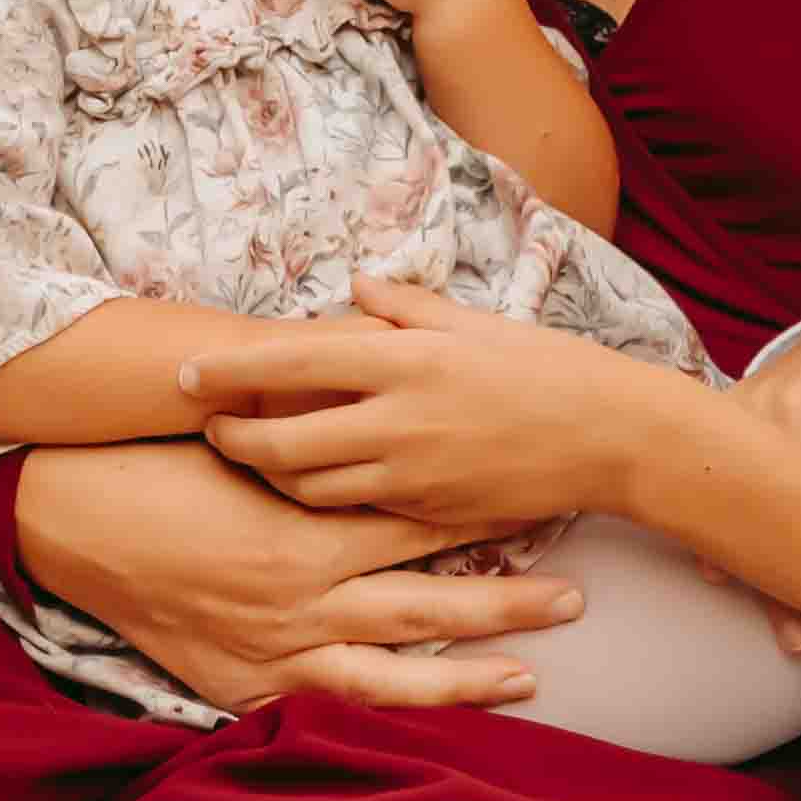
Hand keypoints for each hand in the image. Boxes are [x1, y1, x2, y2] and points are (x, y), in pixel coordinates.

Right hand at [6, 437, 578, 711]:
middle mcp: (304, 593)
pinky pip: (327, 711)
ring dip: (466, 677)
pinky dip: (381, 721)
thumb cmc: (159, 466)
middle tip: (576, 599)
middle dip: (506, 603)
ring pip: (393, 676)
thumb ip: (318, 432)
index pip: (421, 521)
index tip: (547, 512)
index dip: (487, 518)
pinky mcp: (245, 686)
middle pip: (428, 600)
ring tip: (529, 677)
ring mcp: (277, 648)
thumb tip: (381, 405)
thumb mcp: (243, 437)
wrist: (72, 519)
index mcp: (308, 525)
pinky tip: (428, 730)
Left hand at [190, 278, 698, 540]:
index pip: (291, 362)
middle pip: (281, 441)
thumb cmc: (549, 367)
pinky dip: (322, 497)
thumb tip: (357, 286)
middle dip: (232, 436)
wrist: (612, 438)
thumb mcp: (476, 323)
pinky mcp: (430, 514)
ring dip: (269, 473)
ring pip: (309, 487)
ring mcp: (412, 475)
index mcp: (406, 361)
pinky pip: (356, 511)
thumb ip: (406, 308)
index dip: (228, 371)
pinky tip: (311, 483)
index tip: (187, 373)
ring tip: (250, 453)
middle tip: (208, 425)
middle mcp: (398, 421)